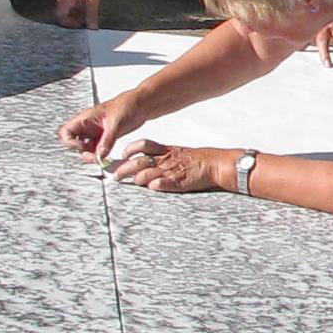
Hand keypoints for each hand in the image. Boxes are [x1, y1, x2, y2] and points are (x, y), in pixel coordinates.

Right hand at [54, 0, 105, 29]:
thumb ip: (92, 14)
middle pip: (63, 15)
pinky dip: (79, 9)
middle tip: (86, 22)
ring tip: (89, 15)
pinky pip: (71, 5)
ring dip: (77, 15)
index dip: (69, 24)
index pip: (60, 16)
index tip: (80, 25)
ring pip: (68, 10)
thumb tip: (92, 28)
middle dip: (74, 20)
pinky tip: (89, 8)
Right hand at [57, 103, 126, 159]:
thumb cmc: (128, 104)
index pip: (66, 132)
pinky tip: (108, 157)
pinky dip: (100, 155)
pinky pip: (97, 149)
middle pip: (75, 144)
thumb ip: (107, 140)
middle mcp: (88, 126)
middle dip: (83, 152)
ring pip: (86, 148)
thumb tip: (100, 155)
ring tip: (103, 159)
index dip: (71, 143)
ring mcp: (96, 132)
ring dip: (92, 155)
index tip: (84, 147)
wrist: (141, 104)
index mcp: (86, 118)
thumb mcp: (116, 123)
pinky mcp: (104, 138)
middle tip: (96, 158)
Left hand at [105, 142, 232, 195]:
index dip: (129, 149)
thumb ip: (160, 155)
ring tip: (132, 182)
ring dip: (137, 178)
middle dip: (124, 168)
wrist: (216, 164)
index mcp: (165, 150)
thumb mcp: (176, 152)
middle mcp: (165, 159)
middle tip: (116, 176)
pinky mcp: (179, 182)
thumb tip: (143, 162)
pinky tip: (151, 187)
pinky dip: (156, 185)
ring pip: (148, 172)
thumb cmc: (196, 160)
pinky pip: (164, 183)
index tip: (122, 155)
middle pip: (139, 161)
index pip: (142, 145)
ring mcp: (171, 170)